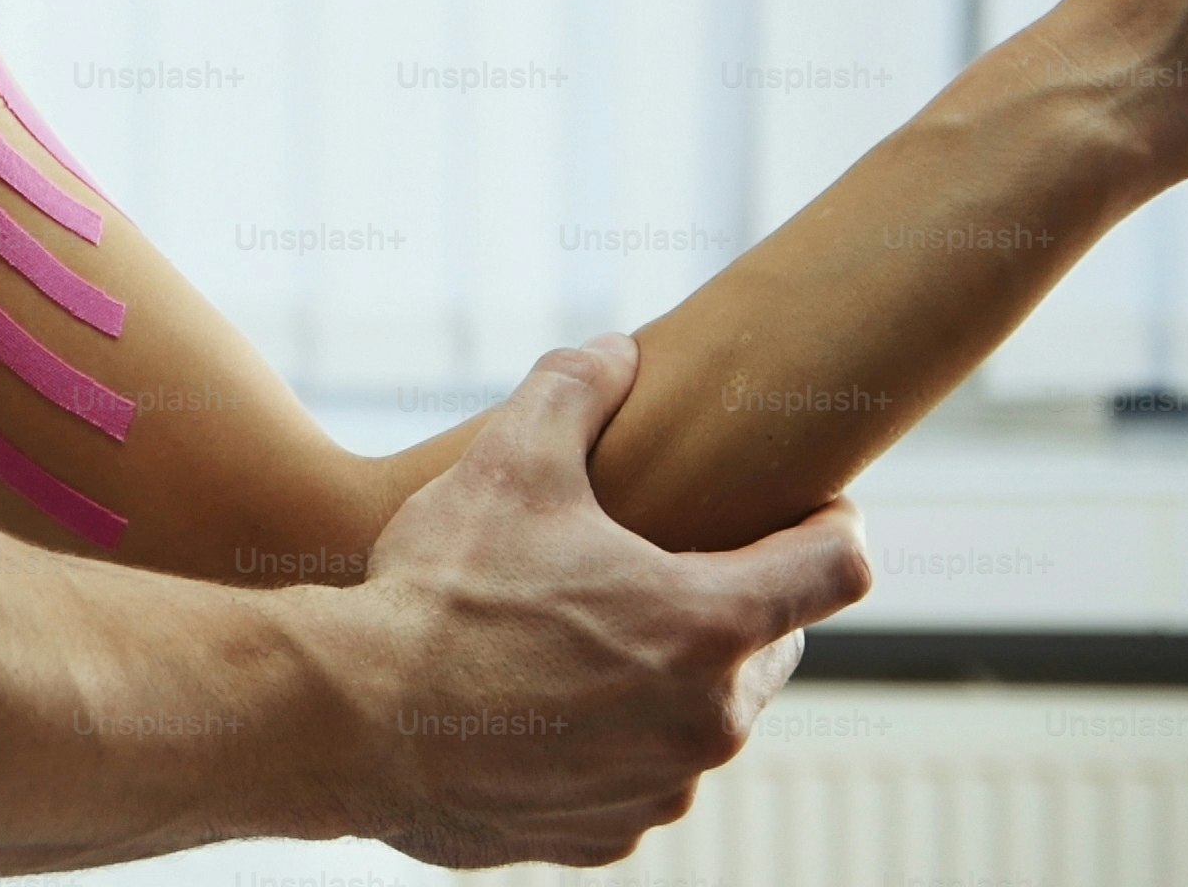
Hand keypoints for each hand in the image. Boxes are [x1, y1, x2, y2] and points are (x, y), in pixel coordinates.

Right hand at [314, 335, 871, 869]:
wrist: (350, 723)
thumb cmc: (440, 594)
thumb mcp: (507, 463)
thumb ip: (572, 391)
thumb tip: (612, 350)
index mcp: (707, 625)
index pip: (838, 568)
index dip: (834, 523)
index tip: (813, 507)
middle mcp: (707, 723)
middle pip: (774, 649)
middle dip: (735, 604)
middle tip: (662, 565)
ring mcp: (658, 789)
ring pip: (701, 721)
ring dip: (668, 680)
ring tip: (584, 639)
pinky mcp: (603, 837)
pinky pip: (635, 780)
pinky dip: (608, 744)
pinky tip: (538, 708)